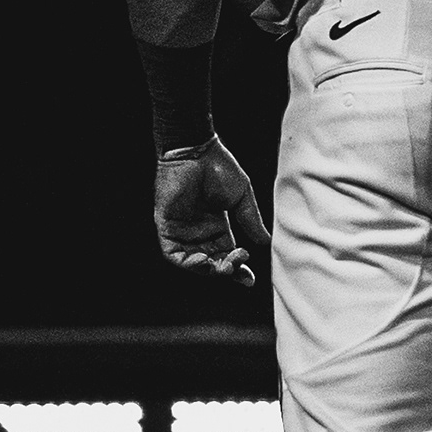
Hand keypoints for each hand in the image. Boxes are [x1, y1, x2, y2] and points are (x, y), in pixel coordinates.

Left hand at [153, 140, 267, 283]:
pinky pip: (173, 254)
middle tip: (236, 265)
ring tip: (221, 266)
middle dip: (225, 270)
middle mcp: (200, 231)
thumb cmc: (220, 168)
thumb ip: (251, 221)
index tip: (250, 280)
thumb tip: (265, 243)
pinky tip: (201, 260)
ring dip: (207, 270)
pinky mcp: (166, 227)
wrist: (196, 152)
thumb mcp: (242, 198)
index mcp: (218, 226)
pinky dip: (186, 263)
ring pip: (193, 262)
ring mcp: (182, 230)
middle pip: (212, 262)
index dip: (238, 269)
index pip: (227, 255)